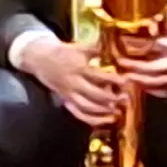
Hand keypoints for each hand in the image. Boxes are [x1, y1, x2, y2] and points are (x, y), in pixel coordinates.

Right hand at [10, 31, 131, 127]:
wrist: (40, 59)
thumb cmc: (63, 52)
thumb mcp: (78, 47)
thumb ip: (95, 49)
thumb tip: (113, 51)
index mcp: (77, 68)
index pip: (98, 76)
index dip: (113, 80)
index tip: (126, 81)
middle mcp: (73, 83)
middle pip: (94, 95)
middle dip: (111, 98)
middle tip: (125, 98)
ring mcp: (68, 94)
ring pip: (87, 107)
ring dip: (103, 110)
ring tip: (117, 110)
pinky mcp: (65, 101)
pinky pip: (78, 114)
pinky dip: (92, 120)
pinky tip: (105, 120)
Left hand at [110, 19, 166, 94]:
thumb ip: (163, 20)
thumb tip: (146, 9)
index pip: (145, 46)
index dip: (128, 45)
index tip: (114, 42)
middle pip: (142, 67)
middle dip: (126, 64)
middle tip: (113, 60)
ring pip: (147, 82)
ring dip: (131, 77)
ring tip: (119, 72)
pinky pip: (156, 91)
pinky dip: (144, 87)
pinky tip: (134, 83)